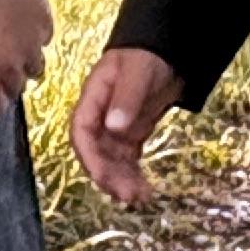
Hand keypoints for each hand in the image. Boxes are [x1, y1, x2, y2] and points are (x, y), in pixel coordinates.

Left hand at [0, 0, 54, 117]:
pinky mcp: (46, 27)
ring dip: (22, 64)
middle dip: (4, 82)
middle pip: (14, 90)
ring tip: (9, 44)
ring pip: (34, 70)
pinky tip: (20, 25)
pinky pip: (43, 44)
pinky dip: (34, 41)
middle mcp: (11, 66)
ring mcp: (32, 47)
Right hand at [70, 45, 183, 206]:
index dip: (89, 156)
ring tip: (140, 198)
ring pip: (111, 160)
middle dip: (109, 175)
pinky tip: (144, 191)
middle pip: (96, 151)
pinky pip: (127, 160)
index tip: (102, 176)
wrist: (167, 52)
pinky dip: (133, 175)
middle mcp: (100, 117)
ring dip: (122, 180)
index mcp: (93, 98)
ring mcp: (114, 127)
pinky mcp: (130, 135)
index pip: (81, 131)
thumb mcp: (138, 72)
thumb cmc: (148, 55)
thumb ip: (126, 98)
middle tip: (128, 196)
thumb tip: (114, 128)